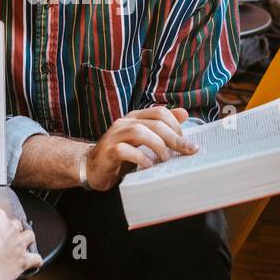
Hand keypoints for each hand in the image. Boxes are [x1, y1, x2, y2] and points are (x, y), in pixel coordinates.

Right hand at [0, 209, 41, 279]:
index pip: (0, 215)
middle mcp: (11, 229)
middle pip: (16, 224)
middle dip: (11, 231)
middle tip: (3, 240)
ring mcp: (19, 244)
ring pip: (30, 236)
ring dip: (26, 241)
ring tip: (20, 247)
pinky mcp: (24, 260)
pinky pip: (37, 258)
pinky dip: (36, 261)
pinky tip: (32, 262)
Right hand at [83, 106, 198, 190]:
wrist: (93, 167)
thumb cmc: (121, 154)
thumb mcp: (144, 139)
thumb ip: (161, 126)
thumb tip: (184, 113)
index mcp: (135, 117)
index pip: (160, 112)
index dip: (176, 126)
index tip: (187, 143)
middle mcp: (124, 122)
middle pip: (154, 123)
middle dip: (174, 138)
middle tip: (186, 151)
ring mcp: (114, 136)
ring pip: (139, 132)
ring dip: (158, 145)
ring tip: (165, 159)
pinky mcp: (108, 151)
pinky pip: (124, 150)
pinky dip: (139, 157)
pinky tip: (148, 165)